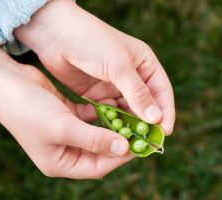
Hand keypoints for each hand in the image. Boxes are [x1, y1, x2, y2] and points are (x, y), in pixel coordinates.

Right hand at [0, 47, 133, 178]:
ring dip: (111, 124)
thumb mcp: (63, 128)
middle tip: (138, 129)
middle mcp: (63, 150)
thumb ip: (94, 139)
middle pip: (98, 150)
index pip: (97, 166)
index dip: (119, 158)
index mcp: (59, 162)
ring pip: (96, 132)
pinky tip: (112, 103)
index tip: (139, 145)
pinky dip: (100, 112)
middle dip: (118, 139)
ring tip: (130, 115)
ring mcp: (65, 132)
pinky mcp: (65, 114)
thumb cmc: (29, 110)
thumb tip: (122, 148)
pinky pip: (89, 117)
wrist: (5, 82)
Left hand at [14, 0, 174, 134]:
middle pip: (144, 105)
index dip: (165, 112)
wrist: (56, 35)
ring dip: (127, 125)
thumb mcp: (118, 65)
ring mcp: (113, 86)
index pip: (161, 91)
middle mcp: (131, 76)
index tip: (164, 132)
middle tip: (146, 143)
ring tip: (127, 141)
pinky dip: (110, 122)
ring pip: (126, 111)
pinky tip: (109, 132)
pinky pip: (108, 112)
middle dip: (146, 123)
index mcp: (144, 64)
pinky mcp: (96, 94)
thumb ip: (137, 92)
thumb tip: (155, 117)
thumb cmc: (92, 42)